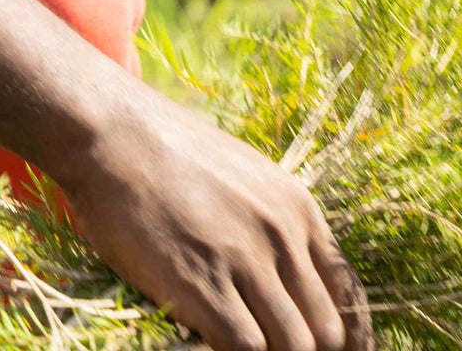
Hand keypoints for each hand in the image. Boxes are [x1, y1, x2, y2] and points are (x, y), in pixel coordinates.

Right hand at [57, 86, 371, 350]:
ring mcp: (246, 260)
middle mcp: (282, 234)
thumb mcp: (238, 176)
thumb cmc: (161, 152)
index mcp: (296, 208)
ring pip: (293, 347)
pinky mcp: (206, 284)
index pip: (350, 295)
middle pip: (326, 331)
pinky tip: (210, 339)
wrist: (109, 132)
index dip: (352, 338)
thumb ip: (268, 224)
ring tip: (238, 340)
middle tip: (276, 348)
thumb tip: (282, 280)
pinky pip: (247, 349)